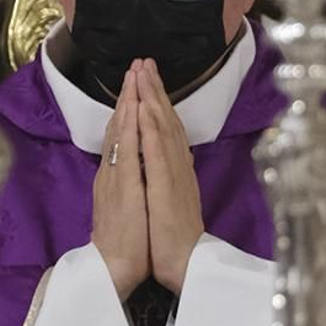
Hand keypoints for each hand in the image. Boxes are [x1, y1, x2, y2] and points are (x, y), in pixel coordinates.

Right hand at [92, 80, 149, 298]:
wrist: (113, 271)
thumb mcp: (126, 209)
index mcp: (115, 178)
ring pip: (121, 133)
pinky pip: (126, 152)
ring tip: (134, 76)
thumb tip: (131, 171)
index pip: (122, 136)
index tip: (135, 84)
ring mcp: (115, 179)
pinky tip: (133, 110)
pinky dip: (129, 128)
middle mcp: (112, 173)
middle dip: (128, 95)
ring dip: (128, 102)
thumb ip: (125, 187)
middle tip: (136, 65)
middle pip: (120, 127)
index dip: (128, 108)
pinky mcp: (122, 189)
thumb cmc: (123, 245)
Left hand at [136, 60, 204, 294]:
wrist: (183, 264)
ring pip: (162, 130)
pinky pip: (158, 154)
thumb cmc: (172, 237)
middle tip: (143, 60)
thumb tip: (164, 155)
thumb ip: (167, 174)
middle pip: (165, 120)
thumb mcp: (168, 198)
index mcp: (174, 169)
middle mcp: (176, 166)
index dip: (156, 99)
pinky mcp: (166, 189)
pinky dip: (152, 129)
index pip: (165, 127)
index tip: (146, 75)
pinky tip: (145, 111)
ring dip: (152, 98)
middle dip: (153, 89)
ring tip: (143, 73)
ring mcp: (173, 176)